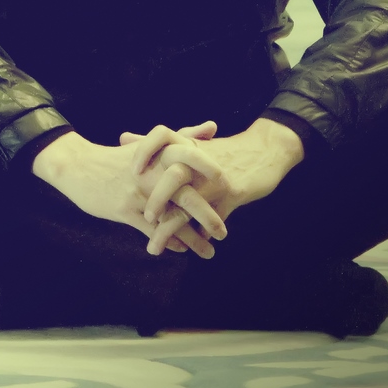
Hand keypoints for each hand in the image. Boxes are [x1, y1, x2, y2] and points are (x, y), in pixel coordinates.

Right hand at [31, 130, 224, 258]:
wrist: (78, 167)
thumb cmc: (117, 157)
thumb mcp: (149, 144)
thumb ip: (183, 136)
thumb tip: (213, 126)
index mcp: (158, 153)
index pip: (191, 158)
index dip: (211, 173)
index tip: (230, 187)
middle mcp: (150, 172)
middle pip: (186, 195)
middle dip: (208, 216)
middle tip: (224, 232)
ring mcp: (137, 192)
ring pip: (170, 219)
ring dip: (192, 238)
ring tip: (208, 251)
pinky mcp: (124, 210)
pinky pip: (152, 230)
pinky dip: (169, 241)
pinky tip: (181, 249)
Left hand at [126, 118, 304, 247]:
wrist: (263, 152)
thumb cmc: (220, 150)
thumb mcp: (190, 142)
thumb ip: (156, 143)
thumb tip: (123, 137)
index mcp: (186, 143)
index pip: (160, 136)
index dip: (143, 150)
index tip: (132, 171)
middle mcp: (199, 160)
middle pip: (174, 176)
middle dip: (157, 200)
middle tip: (144, 217)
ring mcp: (215, 180)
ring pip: (189, 207)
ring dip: (169, 230)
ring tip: (153, 247)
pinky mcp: (230, 196)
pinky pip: (208, 221)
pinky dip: (194, 238)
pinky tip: (182, 250)